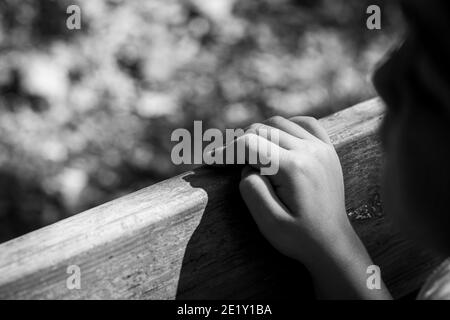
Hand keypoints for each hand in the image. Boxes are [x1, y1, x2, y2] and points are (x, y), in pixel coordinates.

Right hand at [216, 116, 390, 298]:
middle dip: (239, 142)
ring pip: (279, 123)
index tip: (210, 160)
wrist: (332, 244)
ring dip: (258, 133)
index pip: (250, 143)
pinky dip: (285, 126)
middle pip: (262, 129)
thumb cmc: (300, 237)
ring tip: (246, 153)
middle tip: (225, 159)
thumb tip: (247, 166)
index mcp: (294, 168)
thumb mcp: (269, 223)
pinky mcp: (327, 150)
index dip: (226, 150)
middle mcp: (310, 151)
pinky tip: (275, 138)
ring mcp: (321, 148)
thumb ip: (252, 190)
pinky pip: (304, 123)